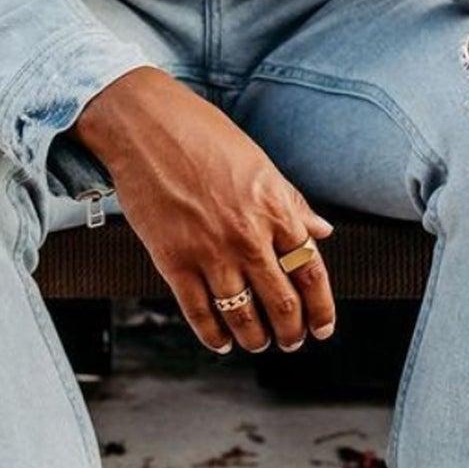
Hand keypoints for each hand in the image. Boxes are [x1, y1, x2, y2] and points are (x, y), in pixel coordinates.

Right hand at [72, 67, 337, 355]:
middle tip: (292, 341)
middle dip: (292, 331)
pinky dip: (213, 335)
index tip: (323, 326)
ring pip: (243, 316)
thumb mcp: (260, 164)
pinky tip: (220, 341)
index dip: (322, 308)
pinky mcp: (173, 261)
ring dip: (255, 338)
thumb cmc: (203, 135)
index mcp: (274, 208)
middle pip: (282, 302)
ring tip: (259, 343)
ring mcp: (210, 251)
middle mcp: (248, 235)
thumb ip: (291, 203)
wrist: (145, 125)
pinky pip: (199, 312)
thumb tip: (321, 231)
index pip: (311, 272)